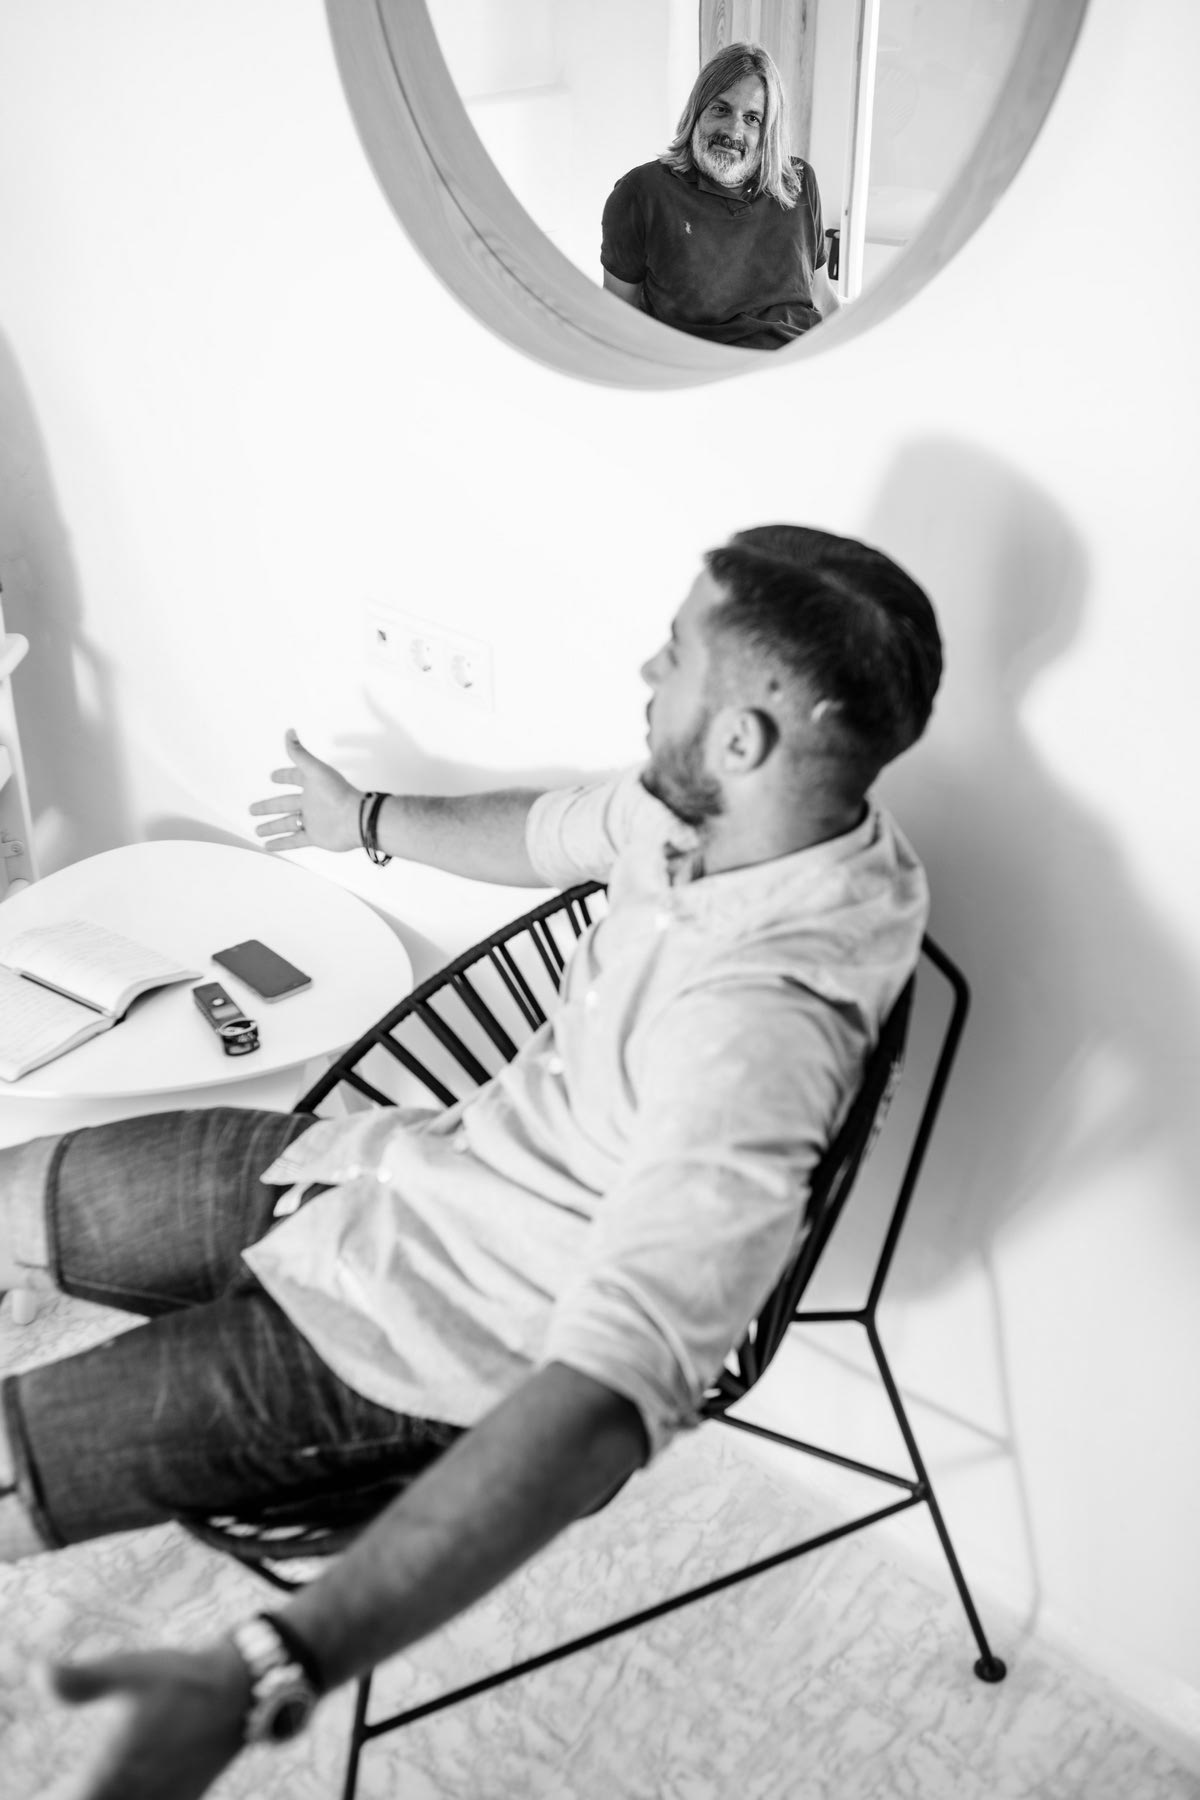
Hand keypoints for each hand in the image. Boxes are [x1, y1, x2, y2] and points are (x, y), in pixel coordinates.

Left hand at [49, 1640, 249, 1799]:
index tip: (43, 1789)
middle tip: (67, 1784)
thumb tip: (38, 1672)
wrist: (243, 1692)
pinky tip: (122, 1790)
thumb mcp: (128, 1670)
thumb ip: (79, 1680)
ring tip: (88, 1785)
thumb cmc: (182, 1680)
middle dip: (72, 1798)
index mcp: (106, 1781)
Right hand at [249, 729, 362, 852]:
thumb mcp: (315, 770)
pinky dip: (281, 843)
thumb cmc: (338, 793)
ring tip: (257, 830)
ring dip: (272, 827)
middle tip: (252, 809)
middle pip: (284, 804)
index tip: (272, 777)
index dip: (284, 776)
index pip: (294, 777)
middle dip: (269, 806)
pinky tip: (268, 846)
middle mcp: (311, 802)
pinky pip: (294, 841)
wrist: (355, 819)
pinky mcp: (315, 837)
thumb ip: (299, 753)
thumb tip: (289, 732)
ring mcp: (313, 820)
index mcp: (312, 784)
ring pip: (287, 824)